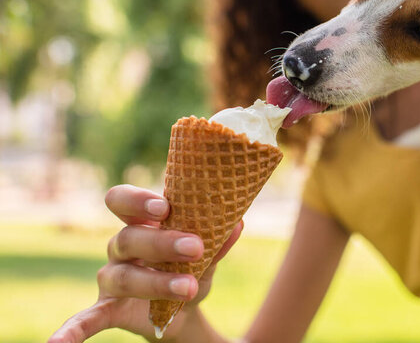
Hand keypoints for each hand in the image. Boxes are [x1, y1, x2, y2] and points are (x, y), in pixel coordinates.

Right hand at [48, 184, 241, 342]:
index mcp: (140, 223)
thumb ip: (218, 242)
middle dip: (162, 242)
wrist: (185, 306)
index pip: (123, 200)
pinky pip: (86, 319)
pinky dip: (72, 331)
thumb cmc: (191, 267)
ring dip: (156, 282)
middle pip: (128, 238)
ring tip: (188, 288)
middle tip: (196, 247)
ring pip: (124, 276)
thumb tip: (237, 224)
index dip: (138, 201)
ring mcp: (112, 277)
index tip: (165, 207)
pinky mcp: (108, 308)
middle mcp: (120, 246)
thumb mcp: (207, 256)